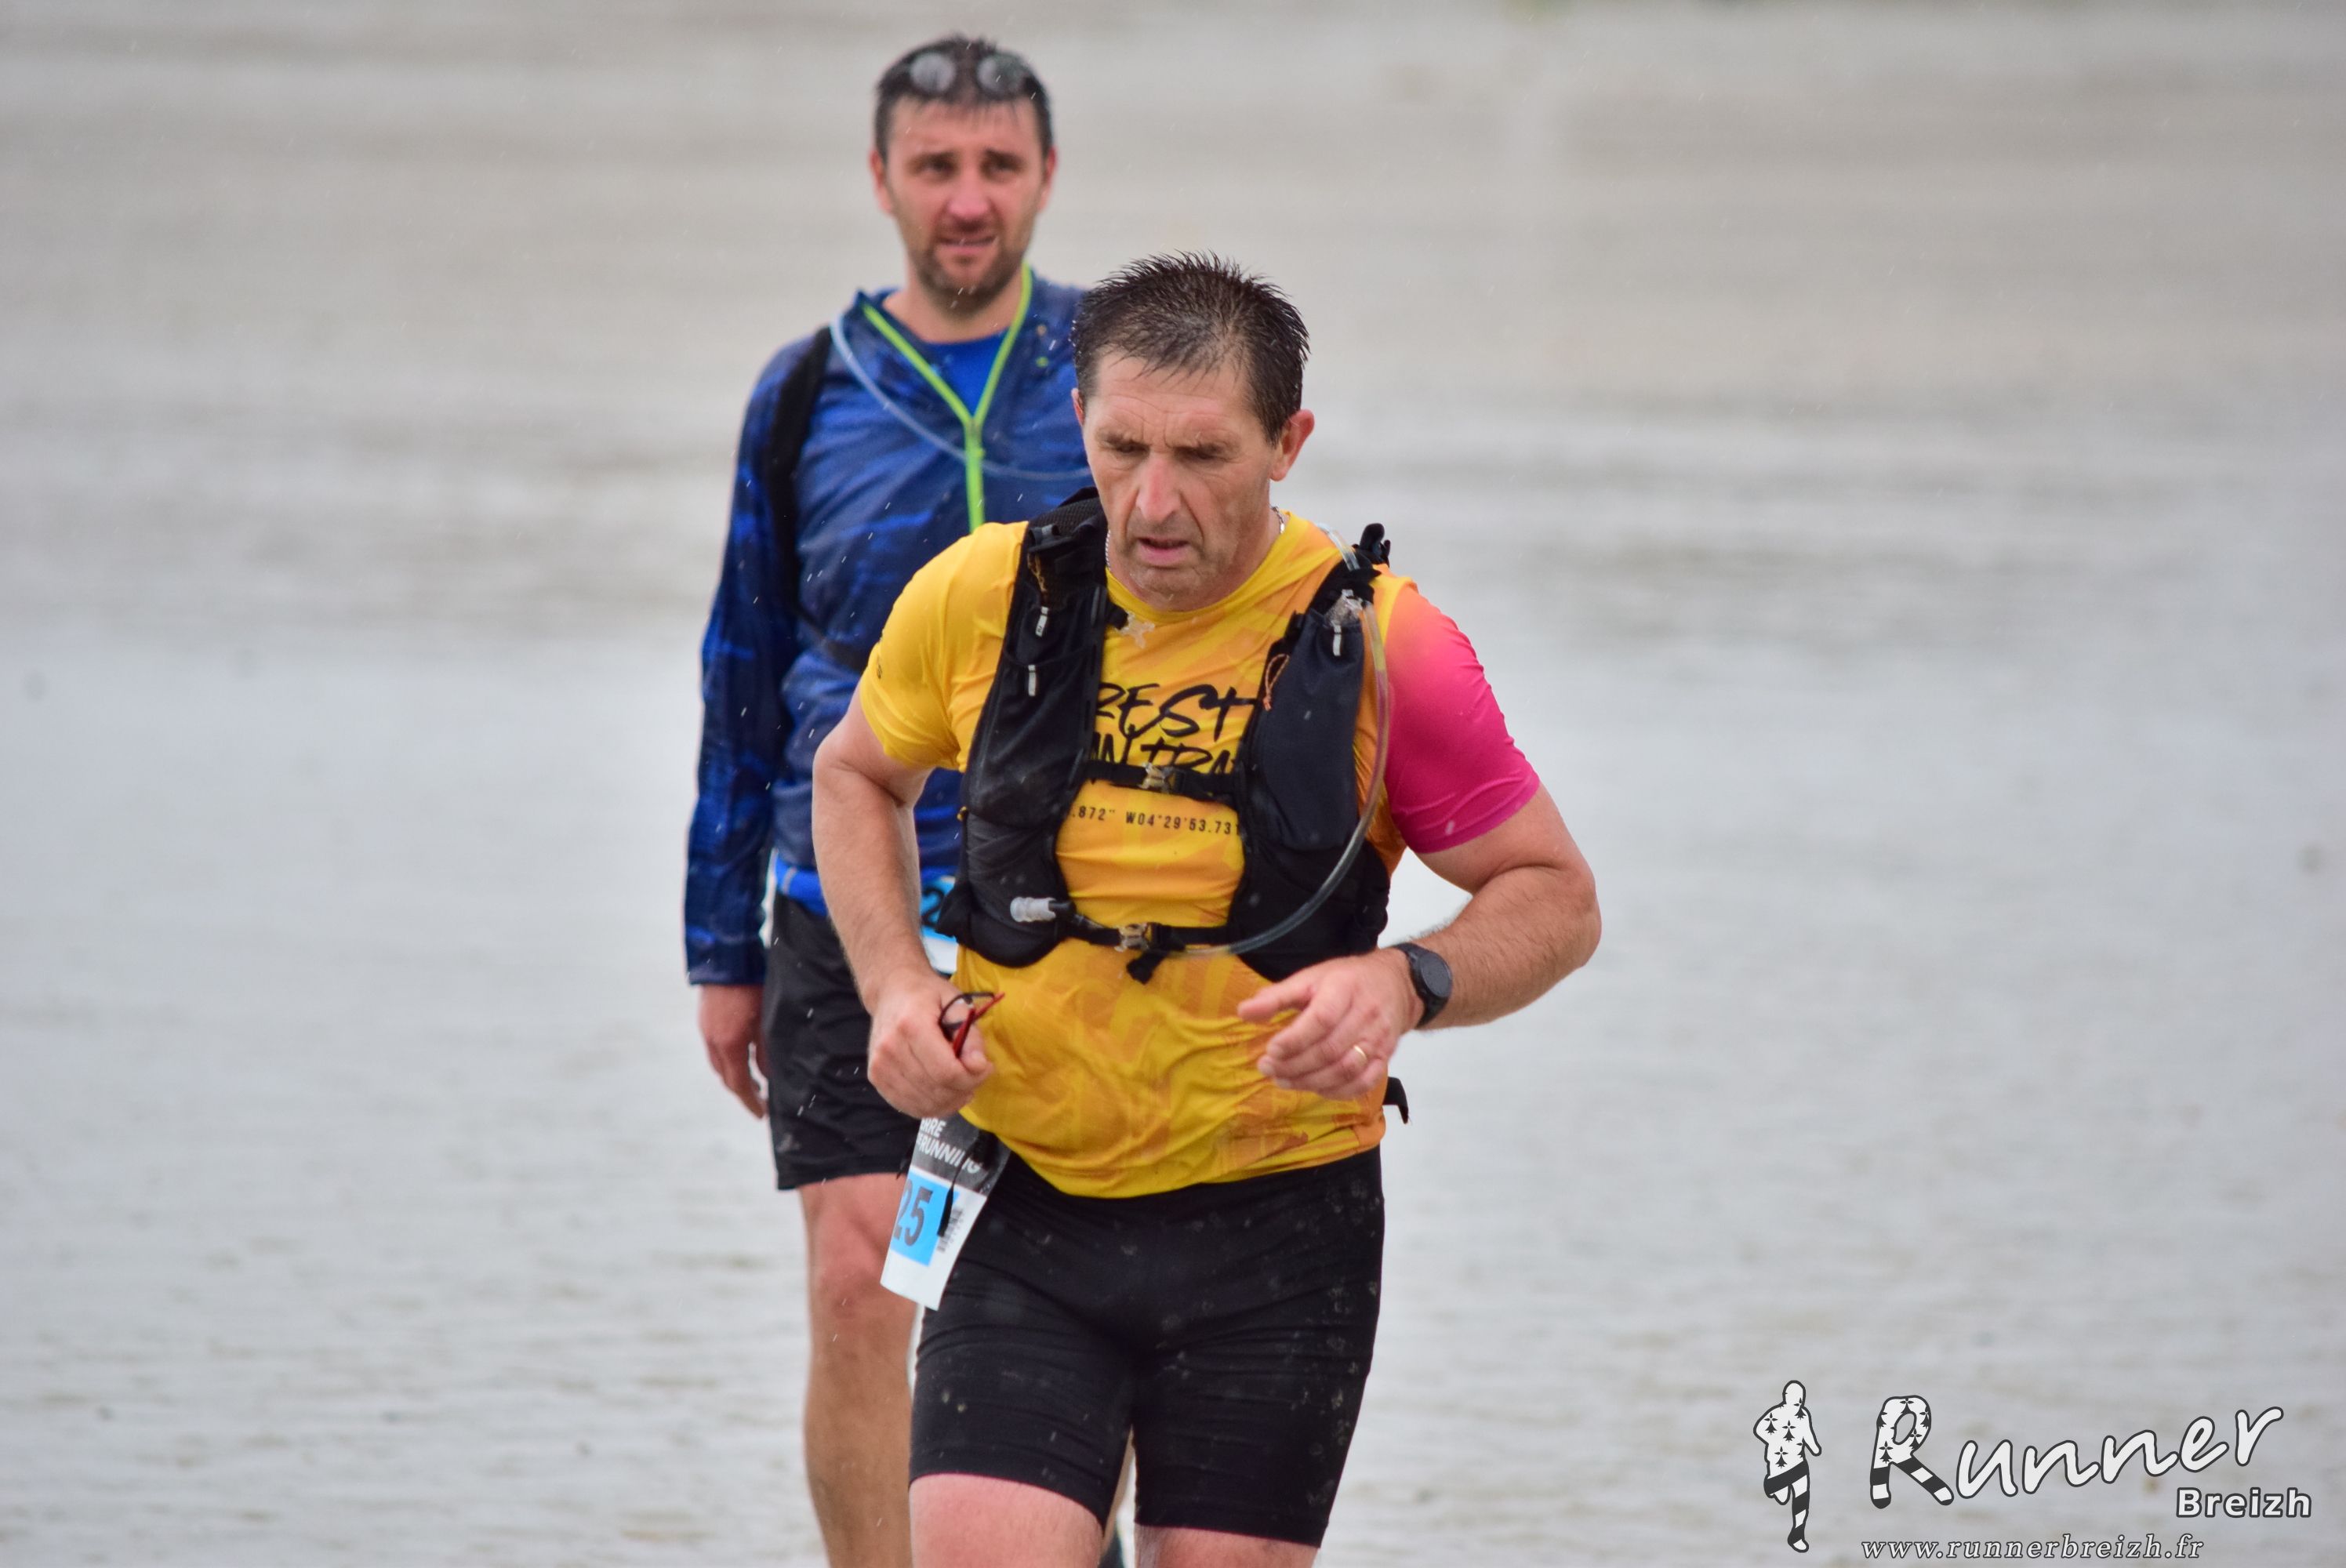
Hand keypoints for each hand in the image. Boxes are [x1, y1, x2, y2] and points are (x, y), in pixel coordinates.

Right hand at [697, 983, 766, 1118]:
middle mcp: (713, 1041)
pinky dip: (728, 1061)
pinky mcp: (704, 1020)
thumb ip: (767, 1050)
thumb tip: (768, 1076)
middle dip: (743, 1092)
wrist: (726, 955)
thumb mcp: (767, 1017)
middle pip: (726, 1078)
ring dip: (734, 1077)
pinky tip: (741, 1057)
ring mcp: (705, 1030)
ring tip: (753, 1083)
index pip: (739, 1084)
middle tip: (760, 1101)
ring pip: (719, 1064)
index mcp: (729, 1044)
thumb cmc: (753, 984)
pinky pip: (714, 1050)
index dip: (751, 1102)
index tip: (762, 1114)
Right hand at [867, 969, 992, 1118]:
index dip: (972, 1077)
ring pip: (924, 1104)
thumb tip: (979, 1066)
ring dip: (951, 1101)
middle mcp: (890, 1049)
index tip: (985, 1067)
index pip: (946, 1071)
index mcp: (911, 1025)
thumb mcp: (957, 1003)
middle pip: (936, 1090)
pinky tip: (945, 1094)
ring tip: (962, 1085)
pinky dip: (932, 1107)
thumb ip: (971, 1034)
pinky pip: (909, 1107)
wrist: (891, 991)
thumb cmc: (927, 994)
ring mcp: (879, 1066)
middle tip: (976, 1075)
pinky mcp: (876, 1078)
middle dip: (965, 1089)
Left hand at [1235, 949, 1419, 1101]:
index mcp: (1345, 989)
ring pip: (1344, 1070)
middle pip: (1329, 1050)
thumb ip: (1277, 996)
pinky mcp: (1385, 1058)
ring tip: (1282, 1080)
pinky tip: (1313, 1088)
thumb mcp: (1311, 977)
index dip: (1294, 1039)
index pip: (1321, 1019)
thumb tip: (1243, 1012)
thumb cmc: (1346, 980)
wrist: (1395, 985)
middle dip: (1294, 1065)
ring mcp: (1378, 1040)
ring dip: (1309, 1081)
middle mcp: (1365, 1015)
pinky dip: (1335, 1091)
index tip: (1270, 1049)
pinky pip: (1362, 1083)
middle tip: (1266, 1068)